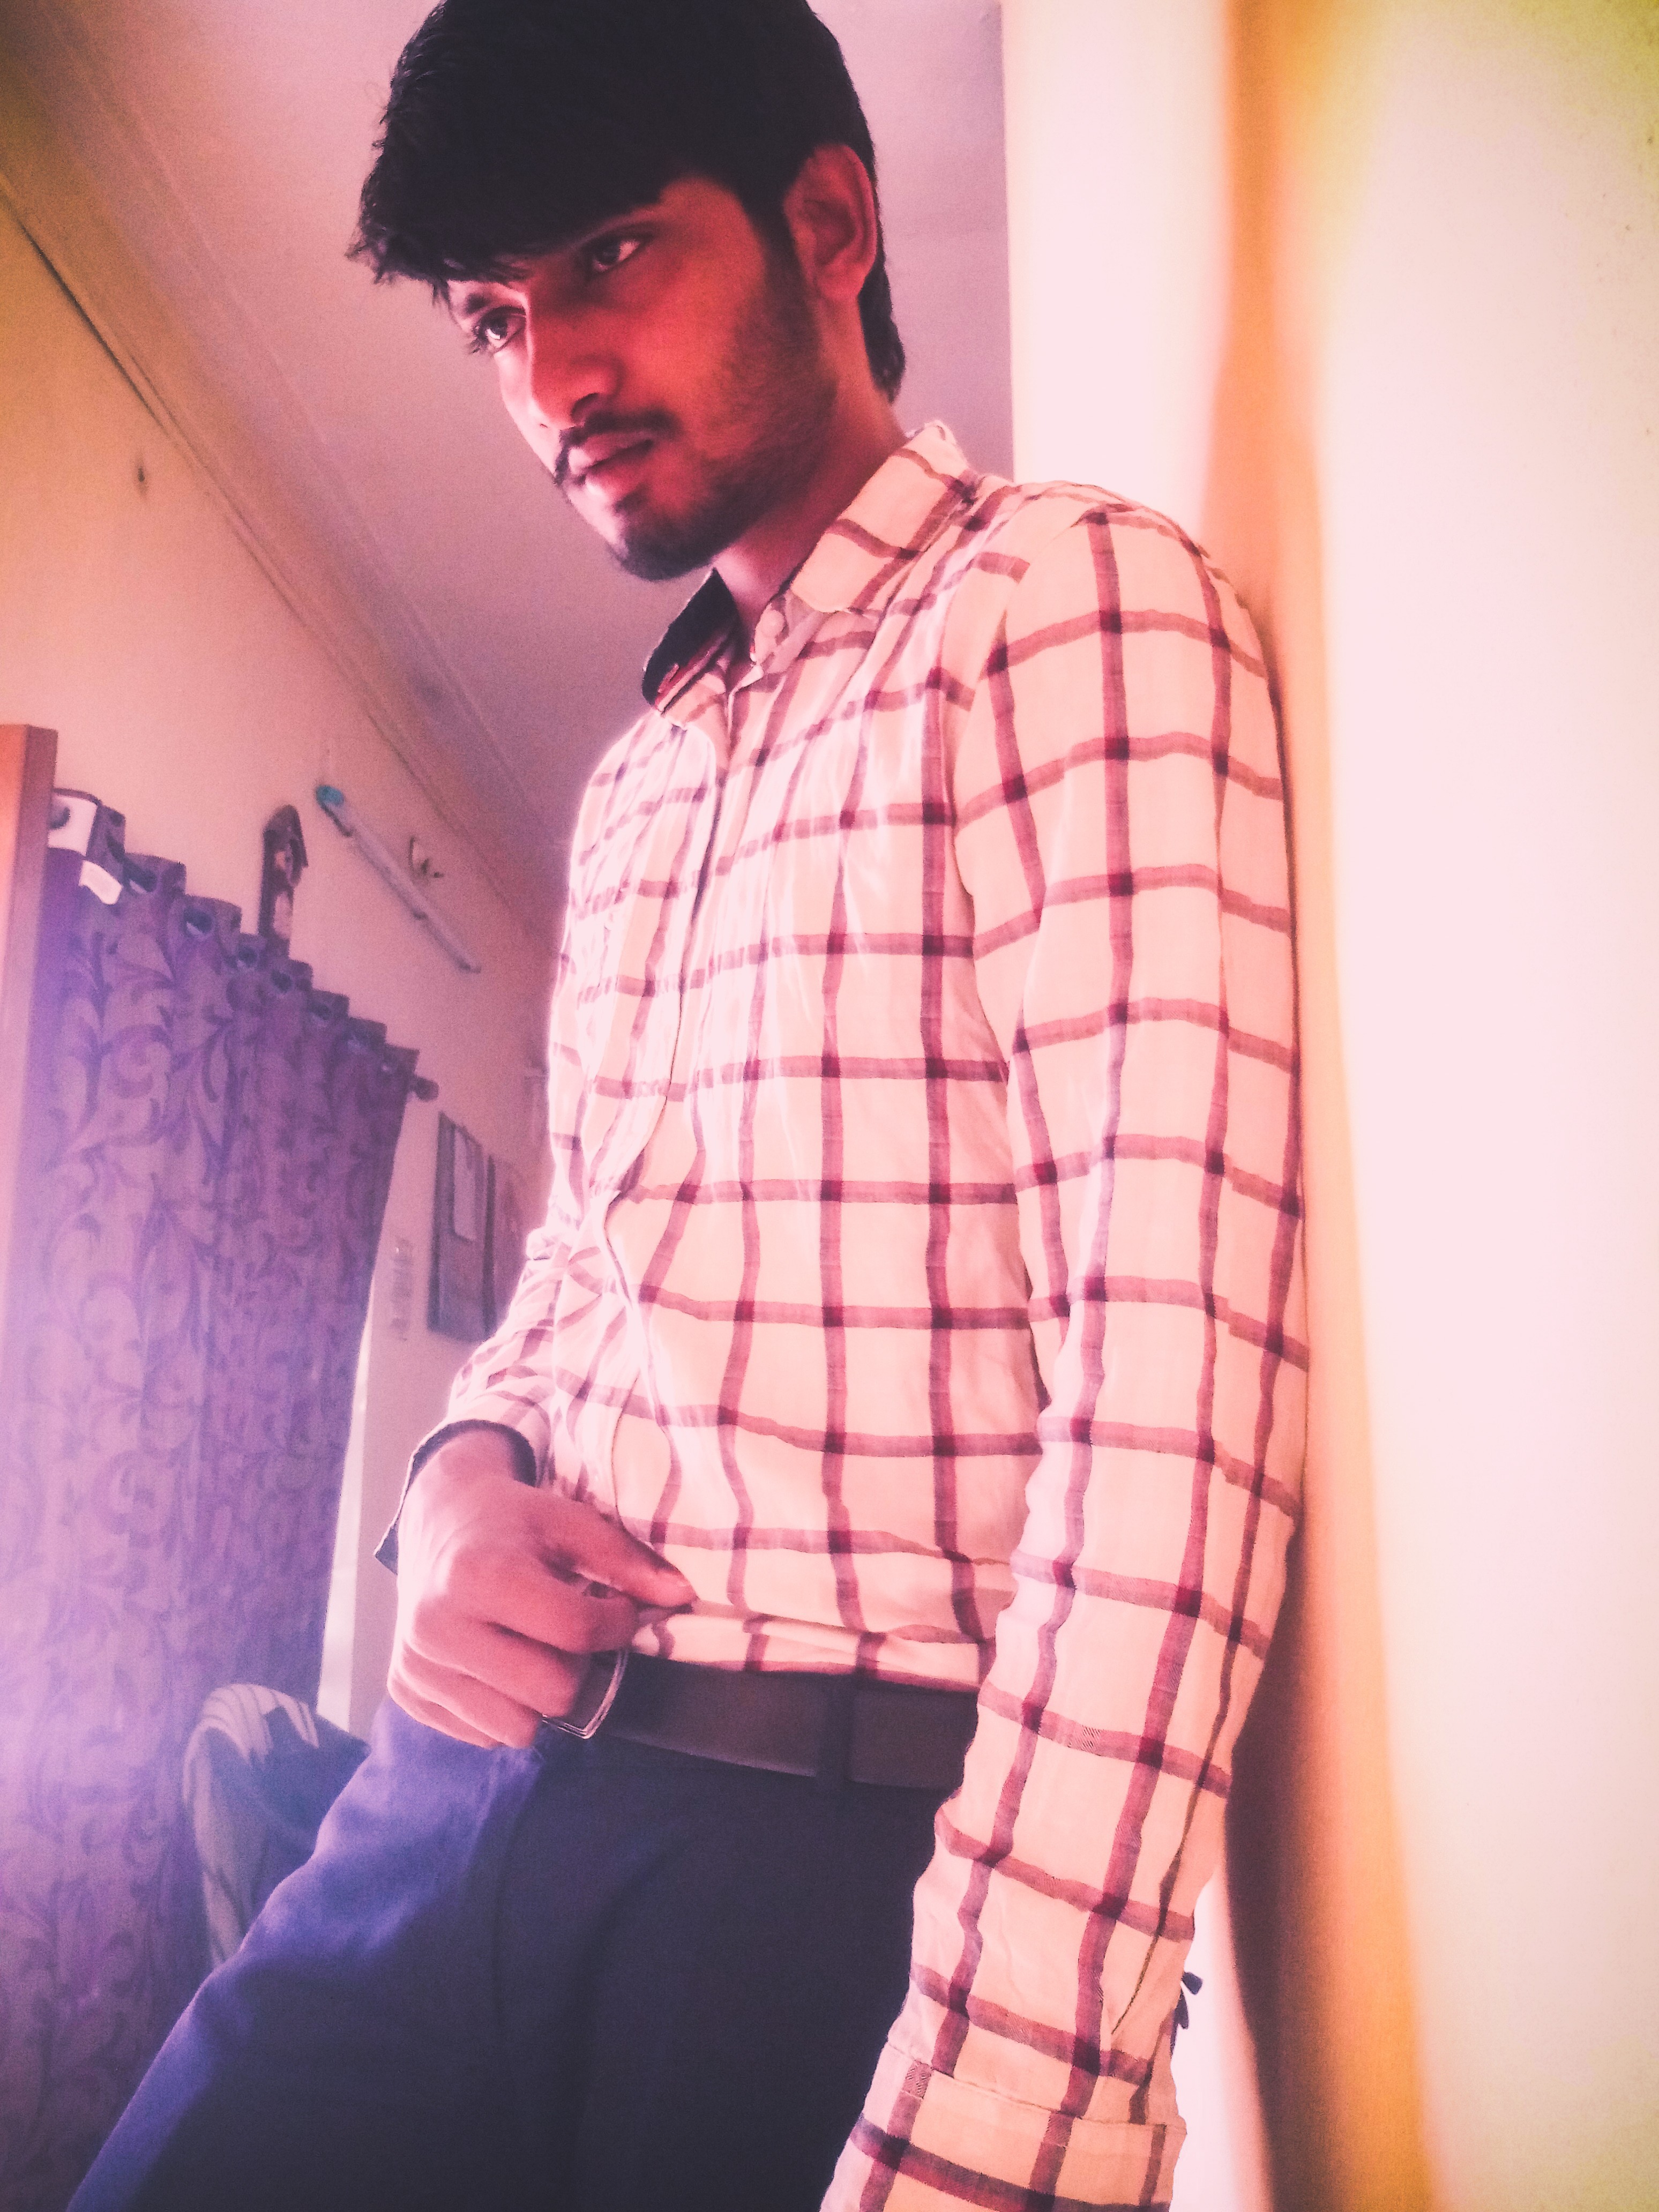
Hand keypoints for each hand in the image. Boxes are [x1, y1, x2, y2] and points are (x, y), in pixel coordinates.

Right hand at [389, 1427, 694, 1747]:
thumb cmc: (513, 1521)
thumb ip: (626, 1561)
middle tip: (572, 1634)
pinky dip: (502, 1706)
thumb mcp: (570, 1522)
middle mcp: (436, 1626)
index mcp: (478, 1575)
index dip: (615, 1625)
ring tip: (533, 1648)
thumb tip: (680, 1597)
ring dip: (539, 1695)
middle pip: (549, 1692)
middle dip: (578, 1667)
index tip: (618, 1610)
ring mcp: (416, 1665)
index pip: (574, 1631)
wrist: (437, 1520)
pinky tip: (497, 1660)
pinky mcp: (404, 1691)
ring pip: (516, 1727)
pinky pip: (480, 1733)